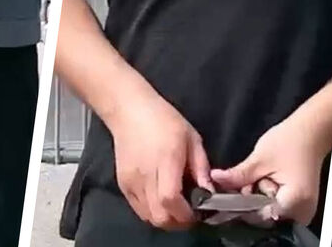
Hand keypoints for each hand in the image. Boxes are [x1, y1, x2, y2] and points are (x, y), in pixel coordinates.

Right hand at [106, 89, 212, 230]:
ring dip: (165, 218)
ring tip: (176, 206)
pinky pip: (139, 210)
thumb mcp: (192, 139)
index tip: (198, 212)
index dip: (185, 214)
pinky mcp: (122, 185)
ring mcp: (131, 182)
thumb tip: (210, 193)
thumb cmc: (164, 120)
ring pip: (148, 217)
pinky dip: (152, 212)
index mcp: (165, 160)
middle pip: (159, 216)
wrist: (129, 110)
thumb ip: (201, 168)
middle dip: (178, 222)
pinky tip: (161, 199)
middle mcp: (145, 175)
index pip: (170, 199)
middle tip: (189, 212)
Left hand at [209, 113, 327, 226]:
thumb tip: (216, 179)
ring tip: (263, 176)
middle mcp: (302, 211)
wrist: (311, 132)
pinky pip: (278, 208)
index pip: (261, 216)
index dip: (243, 206)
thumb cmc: (291, 141)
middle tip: (252, 178)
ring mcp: (303, 210)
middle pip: (265, 218)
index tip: (232, 193)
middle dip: (251, 201)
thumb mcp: (260, 158)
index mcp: (295, 200)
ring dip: (259, 199)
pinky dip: (268, 197)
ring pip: (270, 213)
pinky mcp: (300, 205)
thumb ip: (239, 175)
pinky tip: (267, 181)